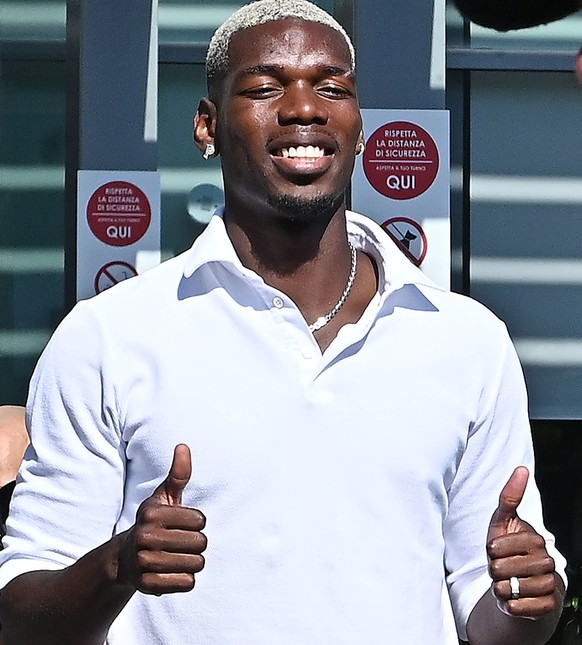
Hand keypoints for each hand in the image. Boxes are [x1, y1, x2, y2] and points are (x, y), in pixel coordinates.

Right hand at [118, 444, 206, 594]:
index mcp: (152, 514)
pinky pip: (188, 584)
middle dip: (196, 543)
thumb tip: (183, 446)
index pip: (200, 521)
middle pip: (200, 543)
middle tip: (179, 543)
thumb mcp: (164, 497)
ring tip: (176, 557)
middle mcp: (145, 537)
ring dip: (192, 562)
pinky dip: (185, 579)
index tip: (182, 524)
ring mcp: (145, 563)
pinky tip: (172, 572)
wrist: (125, 558)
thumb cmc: (154, 522)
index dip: (197, 523)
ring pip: (196, 564)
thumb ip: (178, 474)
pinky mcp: (148, 586)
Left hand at [487, 466, 558, 617]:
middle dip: (493, 571)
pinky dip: (511, 606)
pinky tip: (512, 600)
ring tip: (505, 584)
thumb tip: (522, 468)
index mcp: (534, 538)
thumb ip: (510, 497)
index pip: (496, 546)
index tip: (495, 551)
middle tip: (499, 570)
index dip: (489, 551)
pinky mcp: (548, 605)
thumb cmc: (508, 549)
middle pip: (501, 568)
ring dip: (500, 588)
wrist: (520, 583)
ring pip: (511, 588)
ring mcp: (550, 583)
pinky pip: (521, 608)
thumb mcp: (503, 521)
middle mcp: (546, 560)